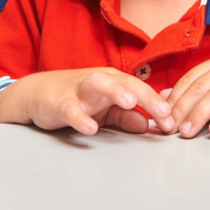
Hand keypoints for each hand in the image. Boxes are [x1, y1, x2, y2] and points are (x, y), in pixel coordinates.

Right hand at [12, 67, 175, 134]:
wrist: (35, 93)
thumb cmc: (73, 98)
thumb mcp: (103, 109)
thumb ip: (125, 117)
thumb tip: (149, 127)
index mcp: (112, 81)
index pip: (141, 89)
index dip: (159, 105)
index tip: (173, 123)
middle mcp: (99, 81)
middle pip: (126, 82)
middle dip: (146, 97)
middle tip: (165, 114)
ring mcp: (78, 90)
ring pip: (98, 84)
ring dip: (115, 91)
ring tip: (130, 103)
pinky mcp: (59, 102)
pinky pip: (70, 109)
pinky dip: (80, 118)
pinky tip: (90, 128)